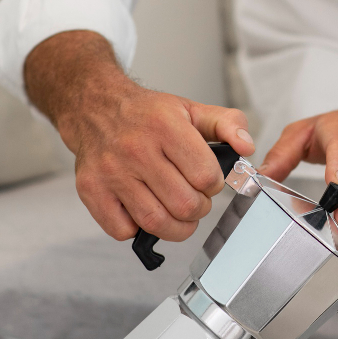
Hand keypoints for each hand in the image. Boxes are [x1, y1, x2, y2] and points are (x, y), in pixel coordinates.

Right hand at [71, 81, 253, 241]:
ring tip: (178, 213)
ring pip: (156, 222)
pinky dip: (138, 229)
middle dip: (199, 208)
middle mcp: (135, 149)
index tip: (207, 180)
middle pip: (185, 205)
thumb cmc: (147, 114)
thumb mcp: (192, 109)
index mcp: (165, 126)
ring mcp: (111, 172)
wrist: (95, 107)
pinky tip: (144, 210)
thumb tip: (246, 147)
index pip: (206, 177)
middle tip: (194, 199)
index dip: (214, 185)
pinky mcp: (91, 190)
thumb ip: (228, 124)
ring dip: (176, 226)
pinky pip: (122, 230)